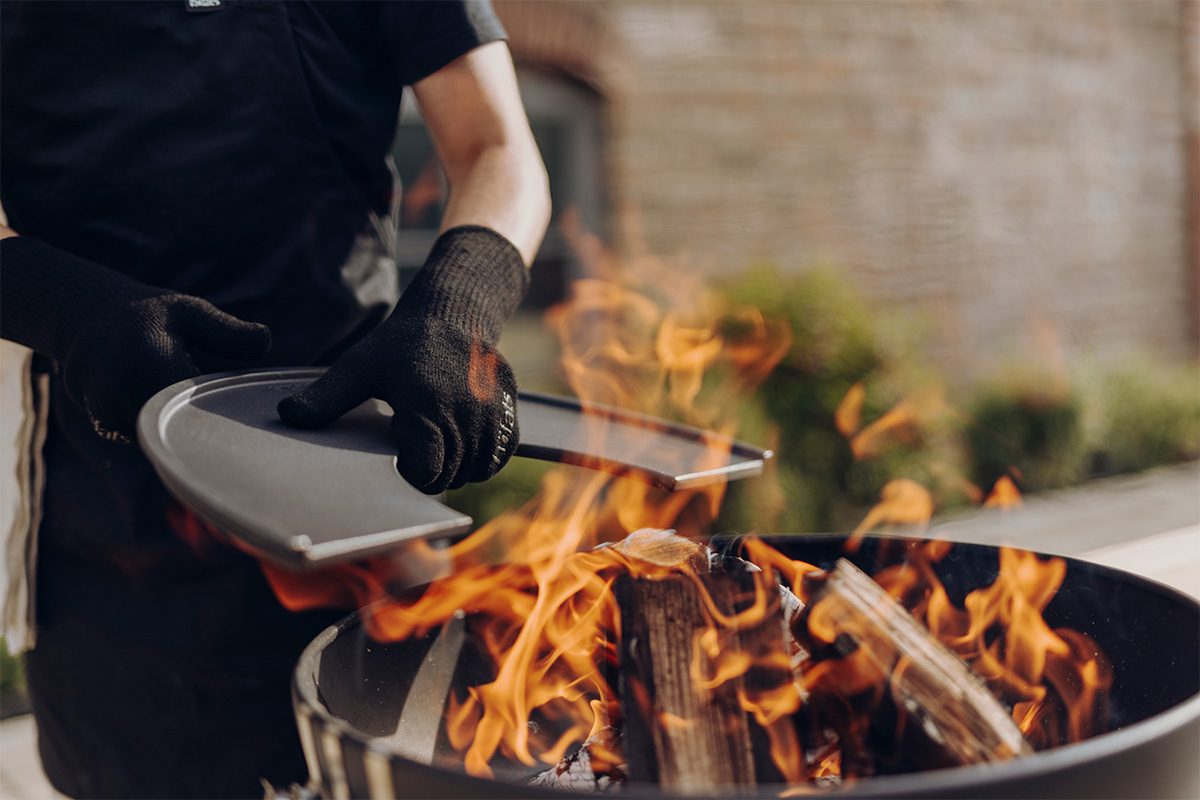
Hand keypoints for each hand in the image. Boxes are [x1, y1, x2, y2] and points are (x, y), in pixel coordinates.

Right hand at [1, 236, 270, 440]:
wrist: (90, 322)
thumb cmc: (150, 316)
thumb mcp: (191, 312)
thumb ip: (228, 330)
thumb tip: (266, 341)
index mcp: (148, 364)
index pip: (199, 405)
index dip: (228, 412)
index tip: (250, 413)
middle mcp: (122, 394)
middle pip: (185, 429)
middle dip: (214, 427)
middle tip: (245, 428)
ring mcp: (110, 414)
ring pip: (169, 439)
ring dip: (193, 430)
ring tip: (216, 419)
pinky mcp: (108, 427)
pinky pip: (154, 440)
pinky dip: (173, 433)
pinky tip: (191, 420)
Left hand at [278, 226, 527, 492]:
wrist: (454, 311)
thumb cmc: (402, 343)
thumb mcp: (358, 366)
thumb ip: (325, 397)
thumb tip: (287, 416)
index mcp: (427, 407)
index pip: (428, 472)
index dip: (411, 475)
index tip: (400, 461)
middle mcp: (465, 414)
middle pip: (451, 475)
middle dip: (432, 475)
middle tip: (414, 456)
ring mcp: (492, 413)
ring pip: (478, 469)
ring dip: (458, 470)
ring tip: (437, 450)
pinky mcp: (510, 410)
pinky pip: (500, 455)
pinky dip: (484, 459)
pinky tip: (463, 445)